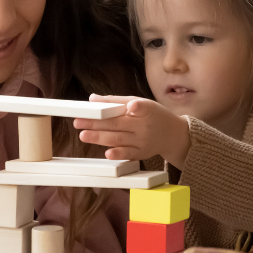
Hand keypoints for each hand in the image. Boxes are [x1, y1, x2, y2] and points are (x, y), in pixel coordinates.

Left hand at [73, 95, 190, 167]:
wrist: (173, 135)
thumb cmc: (153, 115)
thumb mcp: (141, 102)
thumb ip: (116, 101)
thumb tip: (92, 99)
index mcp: (146, 109)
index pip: (142, 107)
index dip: (136, 107)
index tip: (131, 106)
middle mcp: (145, 126)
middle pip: (118, 123)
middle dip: (96, 123)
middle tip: (79, 121)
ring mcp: (143, 141)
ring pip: (119, 139)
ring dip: (99, 138)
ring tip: (84, 135)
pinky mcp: (142, 153)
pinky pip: (128, 154)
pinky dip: (118, 154)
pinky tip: (107, 153)